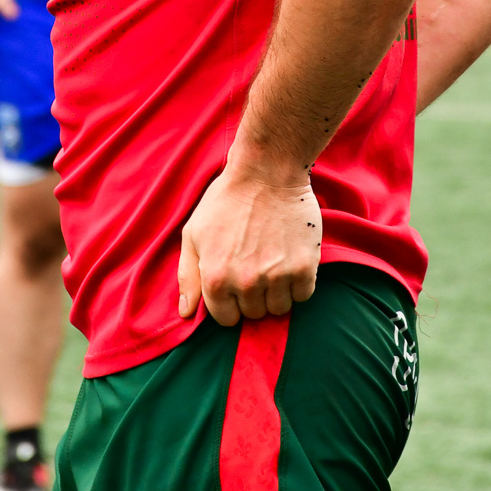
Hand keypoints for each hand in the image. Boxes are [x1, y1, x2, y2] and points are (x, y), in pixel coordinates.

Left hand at [177, 151, 322, 326]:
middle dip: (253, 296)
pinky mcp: (304, 267)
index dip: (231, 302)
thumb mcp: (193, 234)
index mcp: (216, 279)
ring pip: (280, 308)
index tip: (236, 282)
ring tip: (273, 261)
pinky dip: (299, 283)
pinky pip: (303, 295)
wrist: (267, 171)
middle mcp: (246, 283)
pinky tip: (290, 259)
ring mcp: (277, 276)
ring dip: (277, 291)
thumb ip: (187, 276)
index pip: (227, 319)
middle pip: (254, 314)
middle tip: (255, 265)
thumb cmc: (226, 200)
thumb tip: (186, 313)